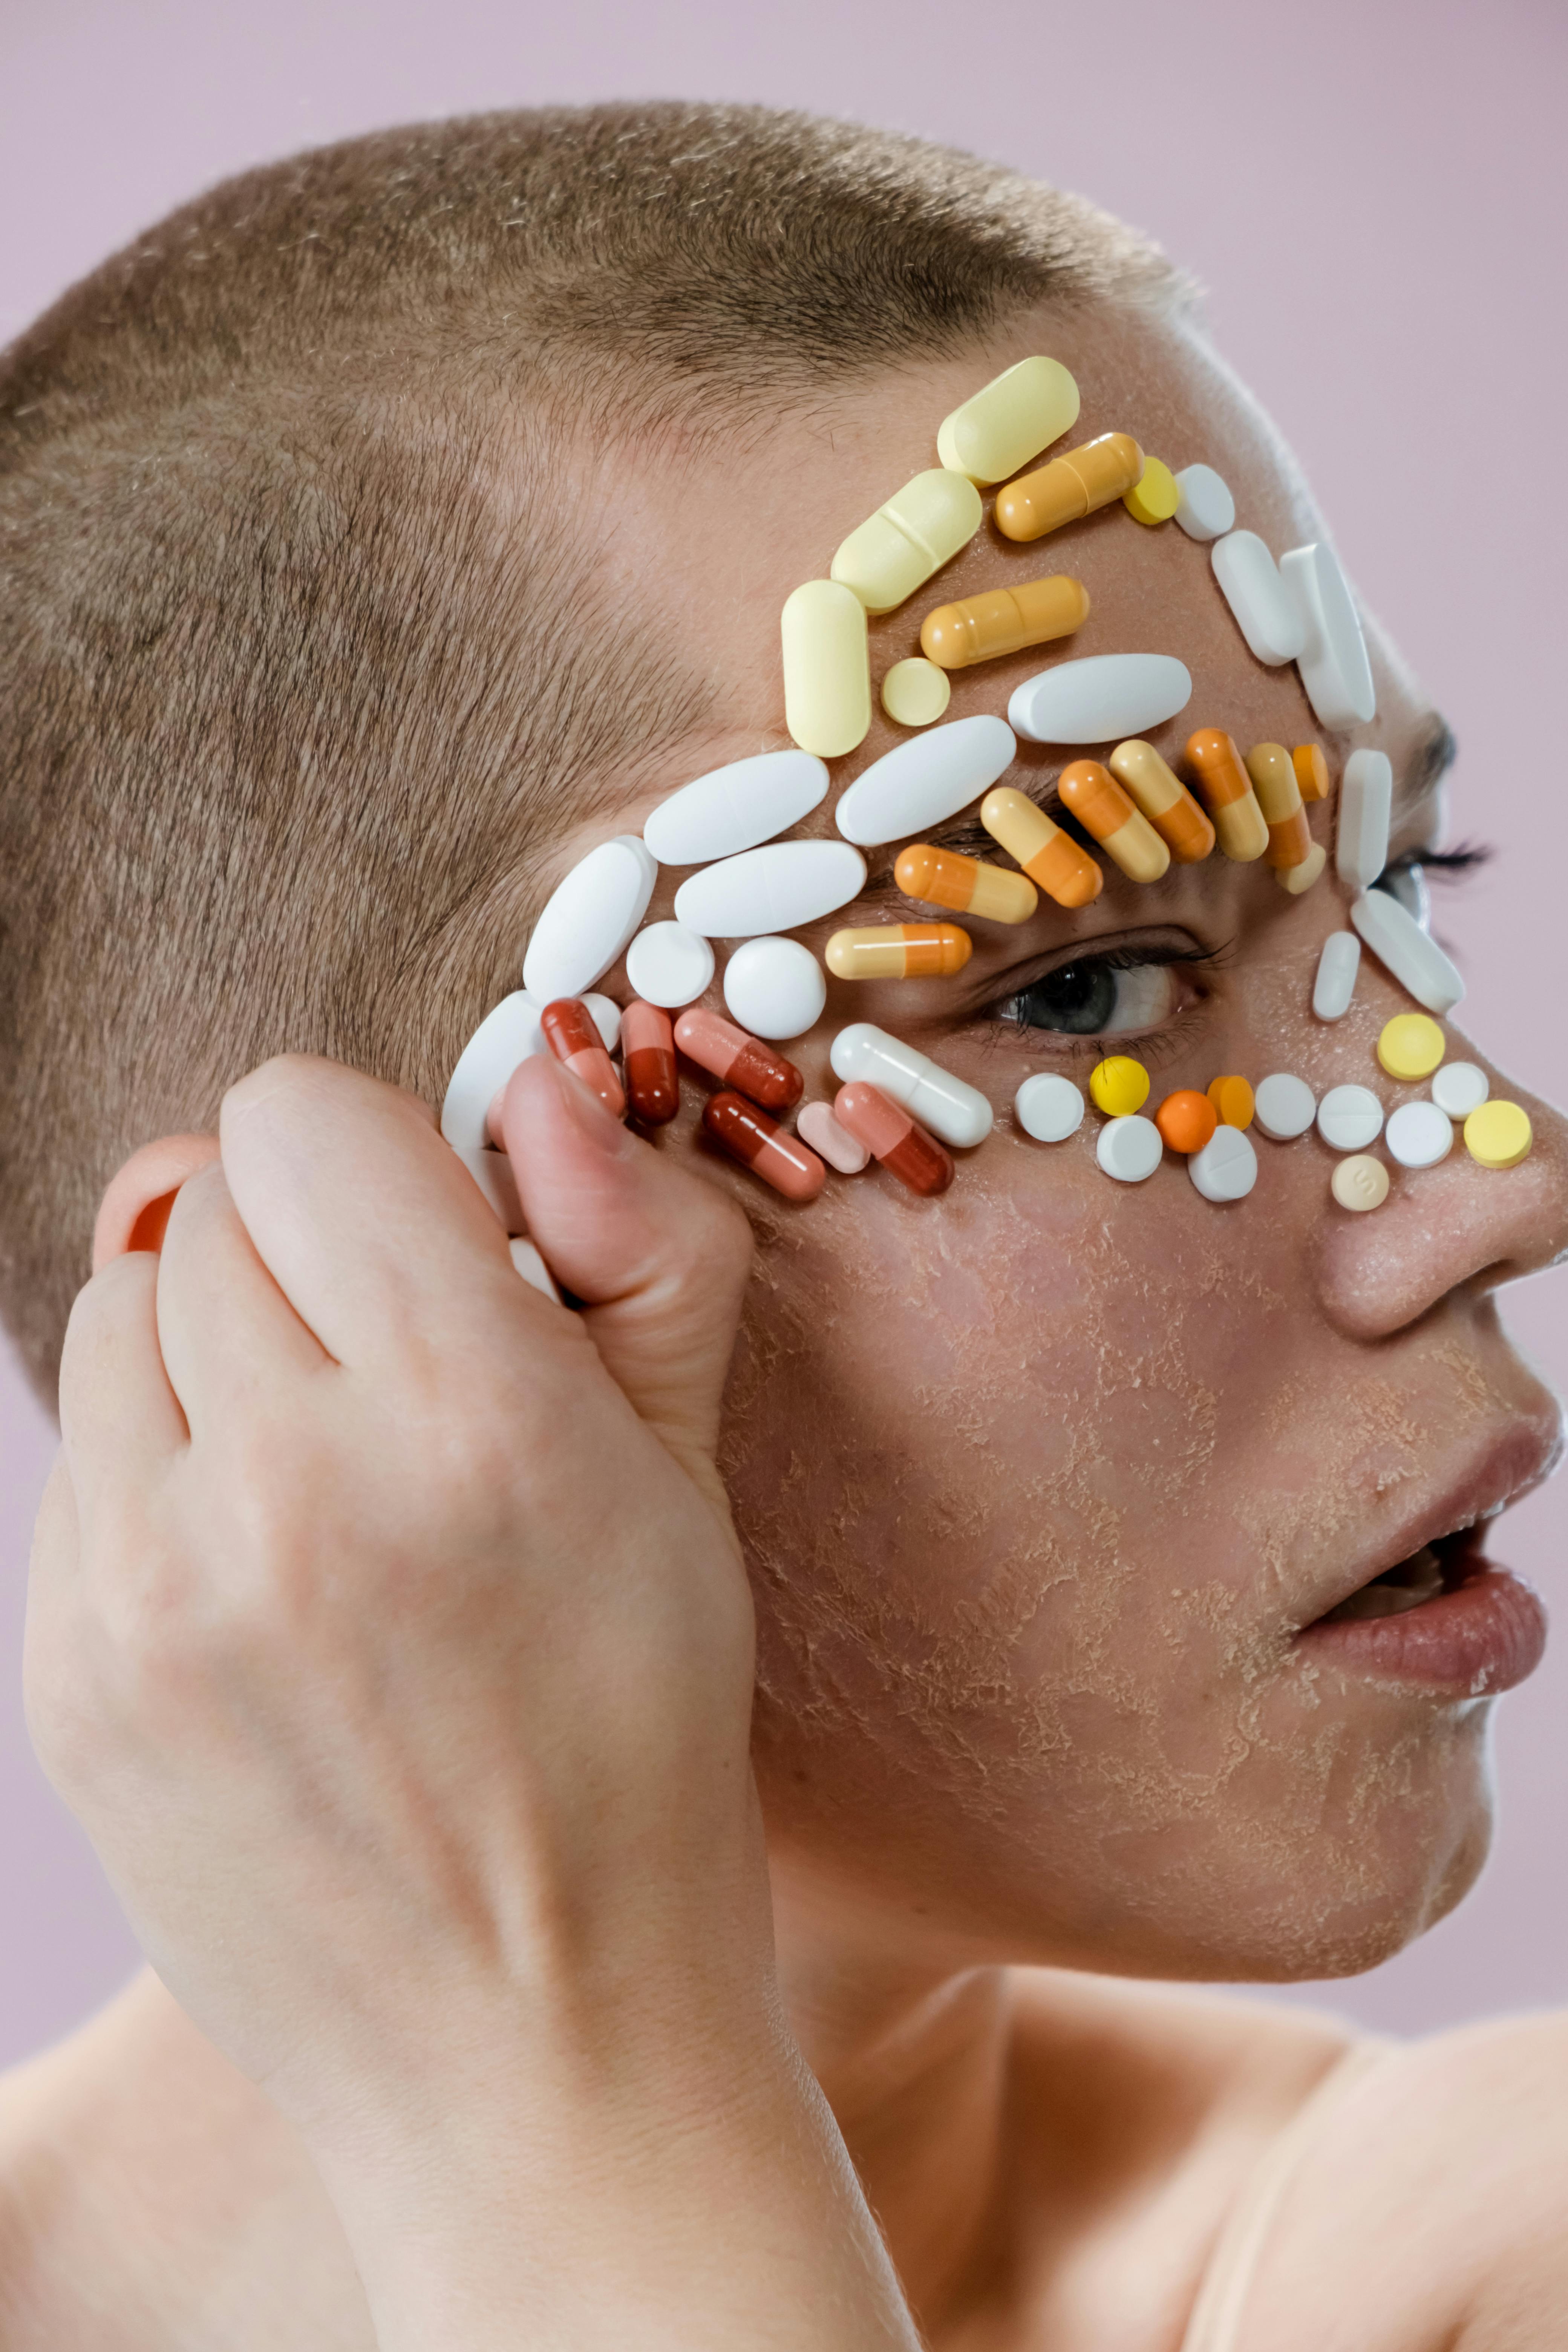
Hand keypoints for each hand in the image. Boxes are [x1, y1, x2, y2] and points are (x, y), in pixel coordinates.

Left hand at [29, 1055, 918, 2347]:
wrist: (531, 2046)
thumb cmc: (639, 1740)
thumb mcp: (689, 1478)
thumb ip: (636, 1243)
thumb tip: (541, 1080)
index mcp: (476, 1420)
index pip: (301, 1117)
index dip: (375, 1155)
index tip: (430, 1242)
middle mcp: (295, 1490)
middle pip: (205, 1198)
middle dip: (304, 1248)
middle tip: (392, 1374)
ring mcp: (155, 1592)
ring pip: (122, 1305)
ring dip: (215, 1344)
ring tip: (317, 1469)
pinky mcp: (72, 1675)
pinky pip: (81, 1450)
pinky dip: (160, 1462)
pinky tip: (258, 1565)